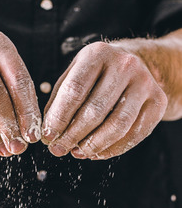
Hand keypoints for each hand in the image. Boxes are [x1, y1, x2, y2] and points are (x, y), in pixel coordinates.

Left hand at [42, 41, 167, 159]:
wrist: (136, 64)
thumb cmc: (96, 75)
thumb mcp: (74, 76)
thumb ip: (58, 102)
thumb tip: (49, 135)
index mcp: (97, 54)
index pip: (74, 91)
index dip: (59, 118)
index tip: (48, 137)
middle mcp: (124, 65)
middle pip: (95, 111)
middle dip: (73, 136)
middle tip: (59, 150)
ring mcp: (145, 83)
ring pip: (118, 125)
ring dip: (93, 145)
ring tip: (77, 153)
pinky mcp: (158, 102)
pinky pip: (135, 134)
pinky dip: (113, 149)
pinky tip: (96, 153)